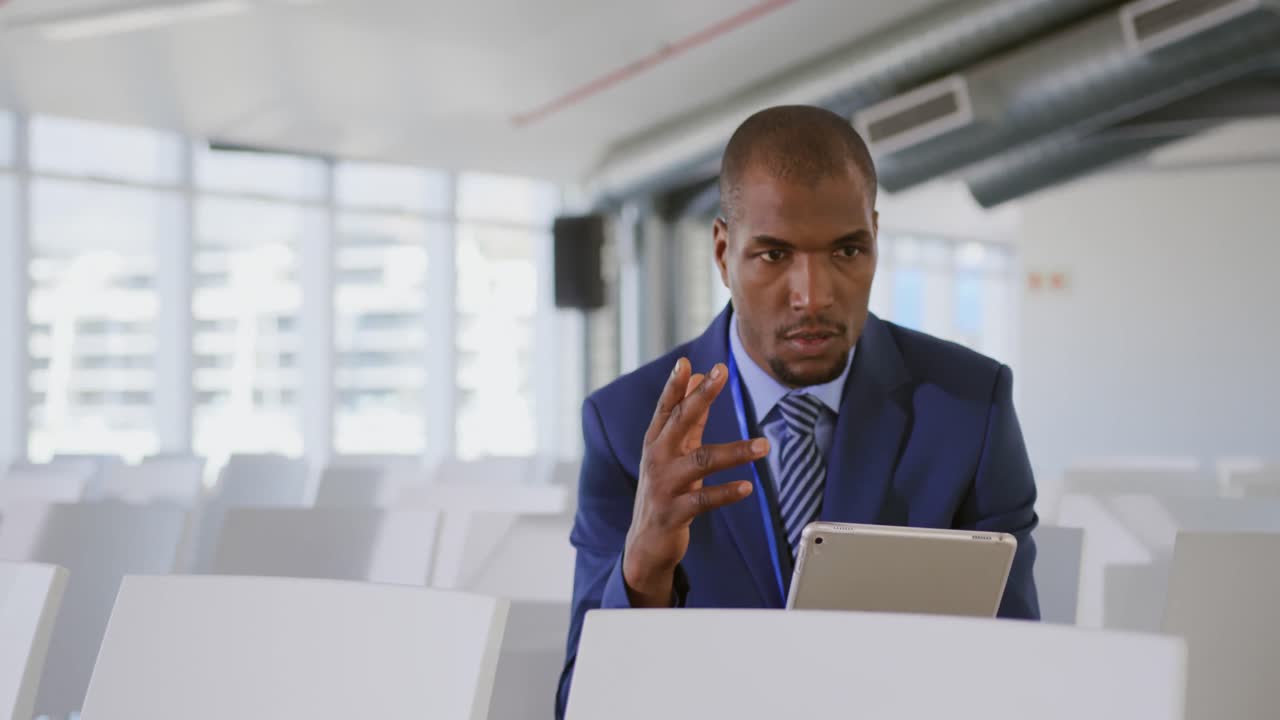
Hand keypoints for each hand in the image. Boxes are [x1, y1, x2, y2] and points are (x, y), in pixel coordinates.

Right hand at [622, 357, 768, 606]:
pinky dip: (726, 492)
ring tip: (764, 445)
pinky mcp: (674, 512)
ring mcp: (664, 485)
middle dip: (700, 397)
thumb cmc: (664, 488)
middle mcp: (657, 458)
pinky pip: (703, 500)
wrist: (645, 542)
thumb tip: (698, 374)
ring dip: (735, 452)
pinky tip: (746, 487)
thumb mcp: (673, 450)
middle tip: (721, 374)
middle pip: (679, 422)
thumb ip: (688, 415)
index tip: (686, 362)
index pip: (666, 407)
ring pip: (701, 461)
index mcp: (657, 441)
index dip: (675, 385)